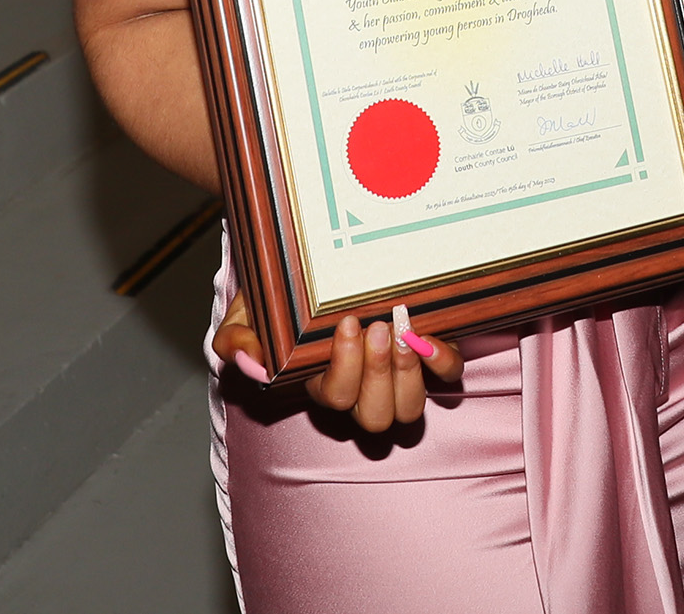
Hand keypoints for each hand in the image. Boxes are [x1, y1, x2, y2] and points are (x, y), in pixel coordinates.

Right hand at [212, 292, 463, 430]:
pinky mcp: (427, 352)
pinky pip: (446, 376)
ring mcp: (397, 374)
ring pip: (408, 408)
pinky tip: (430, 337)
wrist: (314, 266)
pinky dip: (443, 362)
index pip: (334, 398)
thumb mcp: (246, 312)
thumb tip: (252, 362)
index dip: (344, 369)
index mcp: (320, 383)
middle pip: (374, 416)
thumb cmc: (280, 294)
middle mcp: (361, 388)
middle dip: (377, 374)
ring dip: (408, 372)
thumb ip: (237, 340)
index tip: (347, 322)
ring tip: (401, 330)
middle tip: (376, 326)